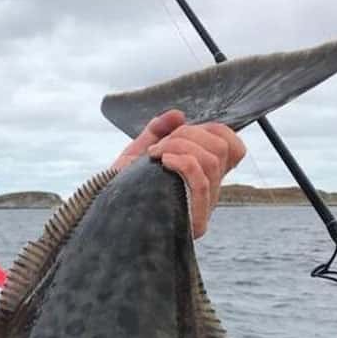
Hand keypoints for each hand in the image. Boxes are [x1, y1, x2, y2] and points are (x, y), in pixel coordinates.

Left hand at [112, 109, 245, 238]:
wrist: (103, 211)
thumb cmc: (121, 187)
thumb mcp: (138, 153)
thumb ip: (157, 131)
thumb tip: (178, 115)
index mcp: (204, 177)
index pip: (233, 148)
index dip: (213, 130)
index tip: (181, 131)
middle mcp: (210, 193)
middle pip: (221, 149)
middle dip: (189, 135)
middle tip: (159, 144)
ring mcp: (203, 209)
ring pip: (211, 162)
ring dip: (180, 147)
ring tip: (155, 154)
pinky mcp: (193, 222)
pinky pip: (201, 183)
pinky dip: (184, 163)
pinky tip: (163, 162)